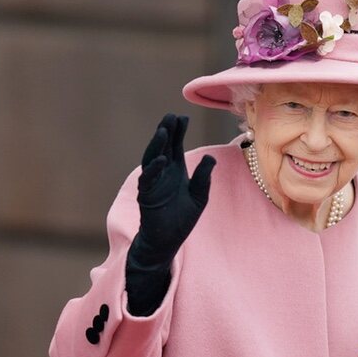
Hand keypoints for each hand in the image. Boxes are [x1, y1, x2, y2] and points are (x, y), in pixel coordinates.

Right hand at [131, 114, 215, 266]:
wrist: (168, 241)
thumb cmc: (182, 219)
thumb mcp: (199, 196)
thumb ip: (203, 177)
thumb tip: (210, 157)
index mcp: (175, 171)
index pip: (175, 146)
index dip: (178, 132)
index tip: (183, 117)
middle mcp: (162, 173)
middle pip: (162, 147)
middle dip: (166, 132)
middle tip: (170, 116)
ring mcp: (153, 184)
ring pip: (152, 159)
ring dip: (157, 145)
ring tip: (163, 131)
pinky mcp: (147, 196)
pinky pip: (147, 180)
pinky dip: (153, 169)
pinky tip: (162, 159)